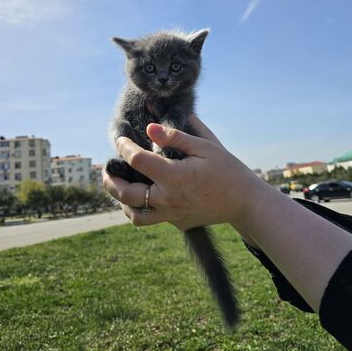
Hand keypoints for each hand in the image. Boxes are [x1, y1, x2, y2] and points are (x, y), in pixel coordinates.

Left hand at [102, 115, 257, 230]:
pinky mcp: (177, 223)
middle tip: (106, 169)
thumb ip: (175, 136)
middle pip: (125, 194)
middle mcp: (168, 199)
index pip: (136, 160)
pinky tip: (142, 195)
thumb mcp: (205, 146)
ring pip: (134, 216)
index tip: (121, 139)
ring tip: (119, 186)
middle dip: (109, 180)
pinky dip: (140, 208)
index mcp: (174, 176)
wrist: (244, 202)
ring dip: (121, 201)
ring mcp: (172, 215)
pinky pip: (151, 218)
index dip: (124, 147)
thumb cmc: (227, 169)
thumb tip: (150, 127)